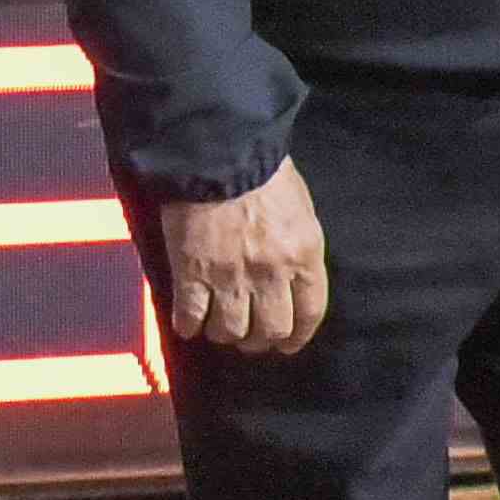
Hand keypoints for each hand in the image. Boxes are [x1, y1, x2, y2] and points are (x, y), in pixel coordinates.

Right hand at [161, 166, 332, 354]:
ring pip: (230, 331)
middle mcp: (271, 274)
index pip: (310, 313)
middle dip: (260, 340)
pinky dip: (189, 325)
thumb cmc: (266, 174)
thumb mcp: (301, 211)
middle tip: (250, 337)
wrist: (219, 155)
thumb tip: (292, 278)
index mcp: (304, 255)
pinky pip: (191, 318)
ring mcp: (230, 277)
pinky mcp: (192, 273)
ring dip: (225, 333)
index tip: (288, 343)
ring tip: (219, 325)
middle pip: (270, 330)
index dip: (298, 336)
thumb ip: (298, 249)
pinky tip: (189, 322)